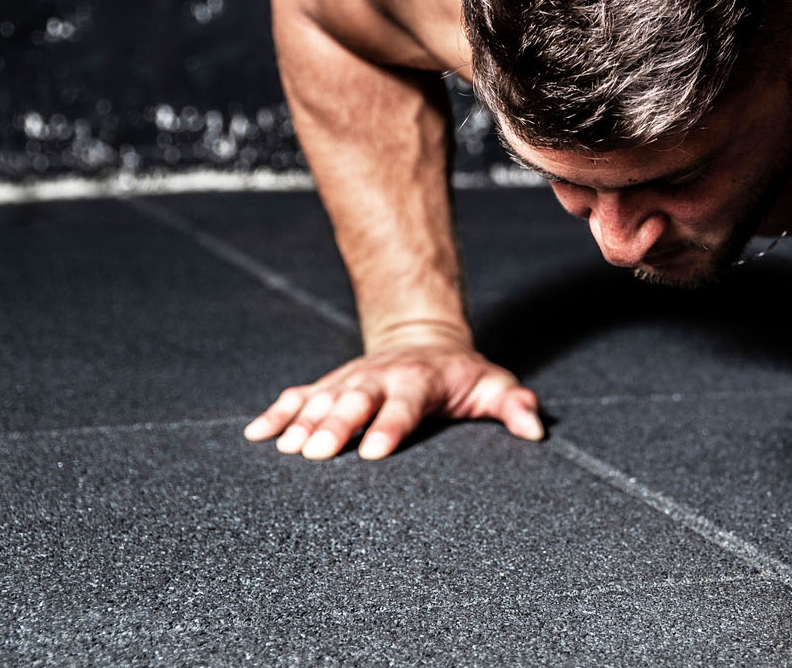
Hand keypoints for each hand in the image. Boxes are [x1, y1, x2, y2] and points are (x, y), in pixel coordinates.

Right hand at [243, 321, 542, 460]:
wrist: (424, 339)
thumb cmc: (462, 376)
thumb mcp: (494, 384)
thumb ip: (514, 405)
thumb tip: (535, 430)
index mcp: (421, 381)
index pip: (405, 405)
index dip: (390, 427)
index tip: (373, 453)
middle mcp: (380, 378)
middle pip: (355, 401)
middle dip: (336, 425)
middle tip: (316, 452)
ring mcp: (350, 380)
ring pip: (322, 399)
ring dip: (302, 422)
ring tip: (284, 447)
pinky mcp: (328, 384)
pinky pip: (298, 396)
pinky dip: (276, 413)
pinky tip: (255, 435)